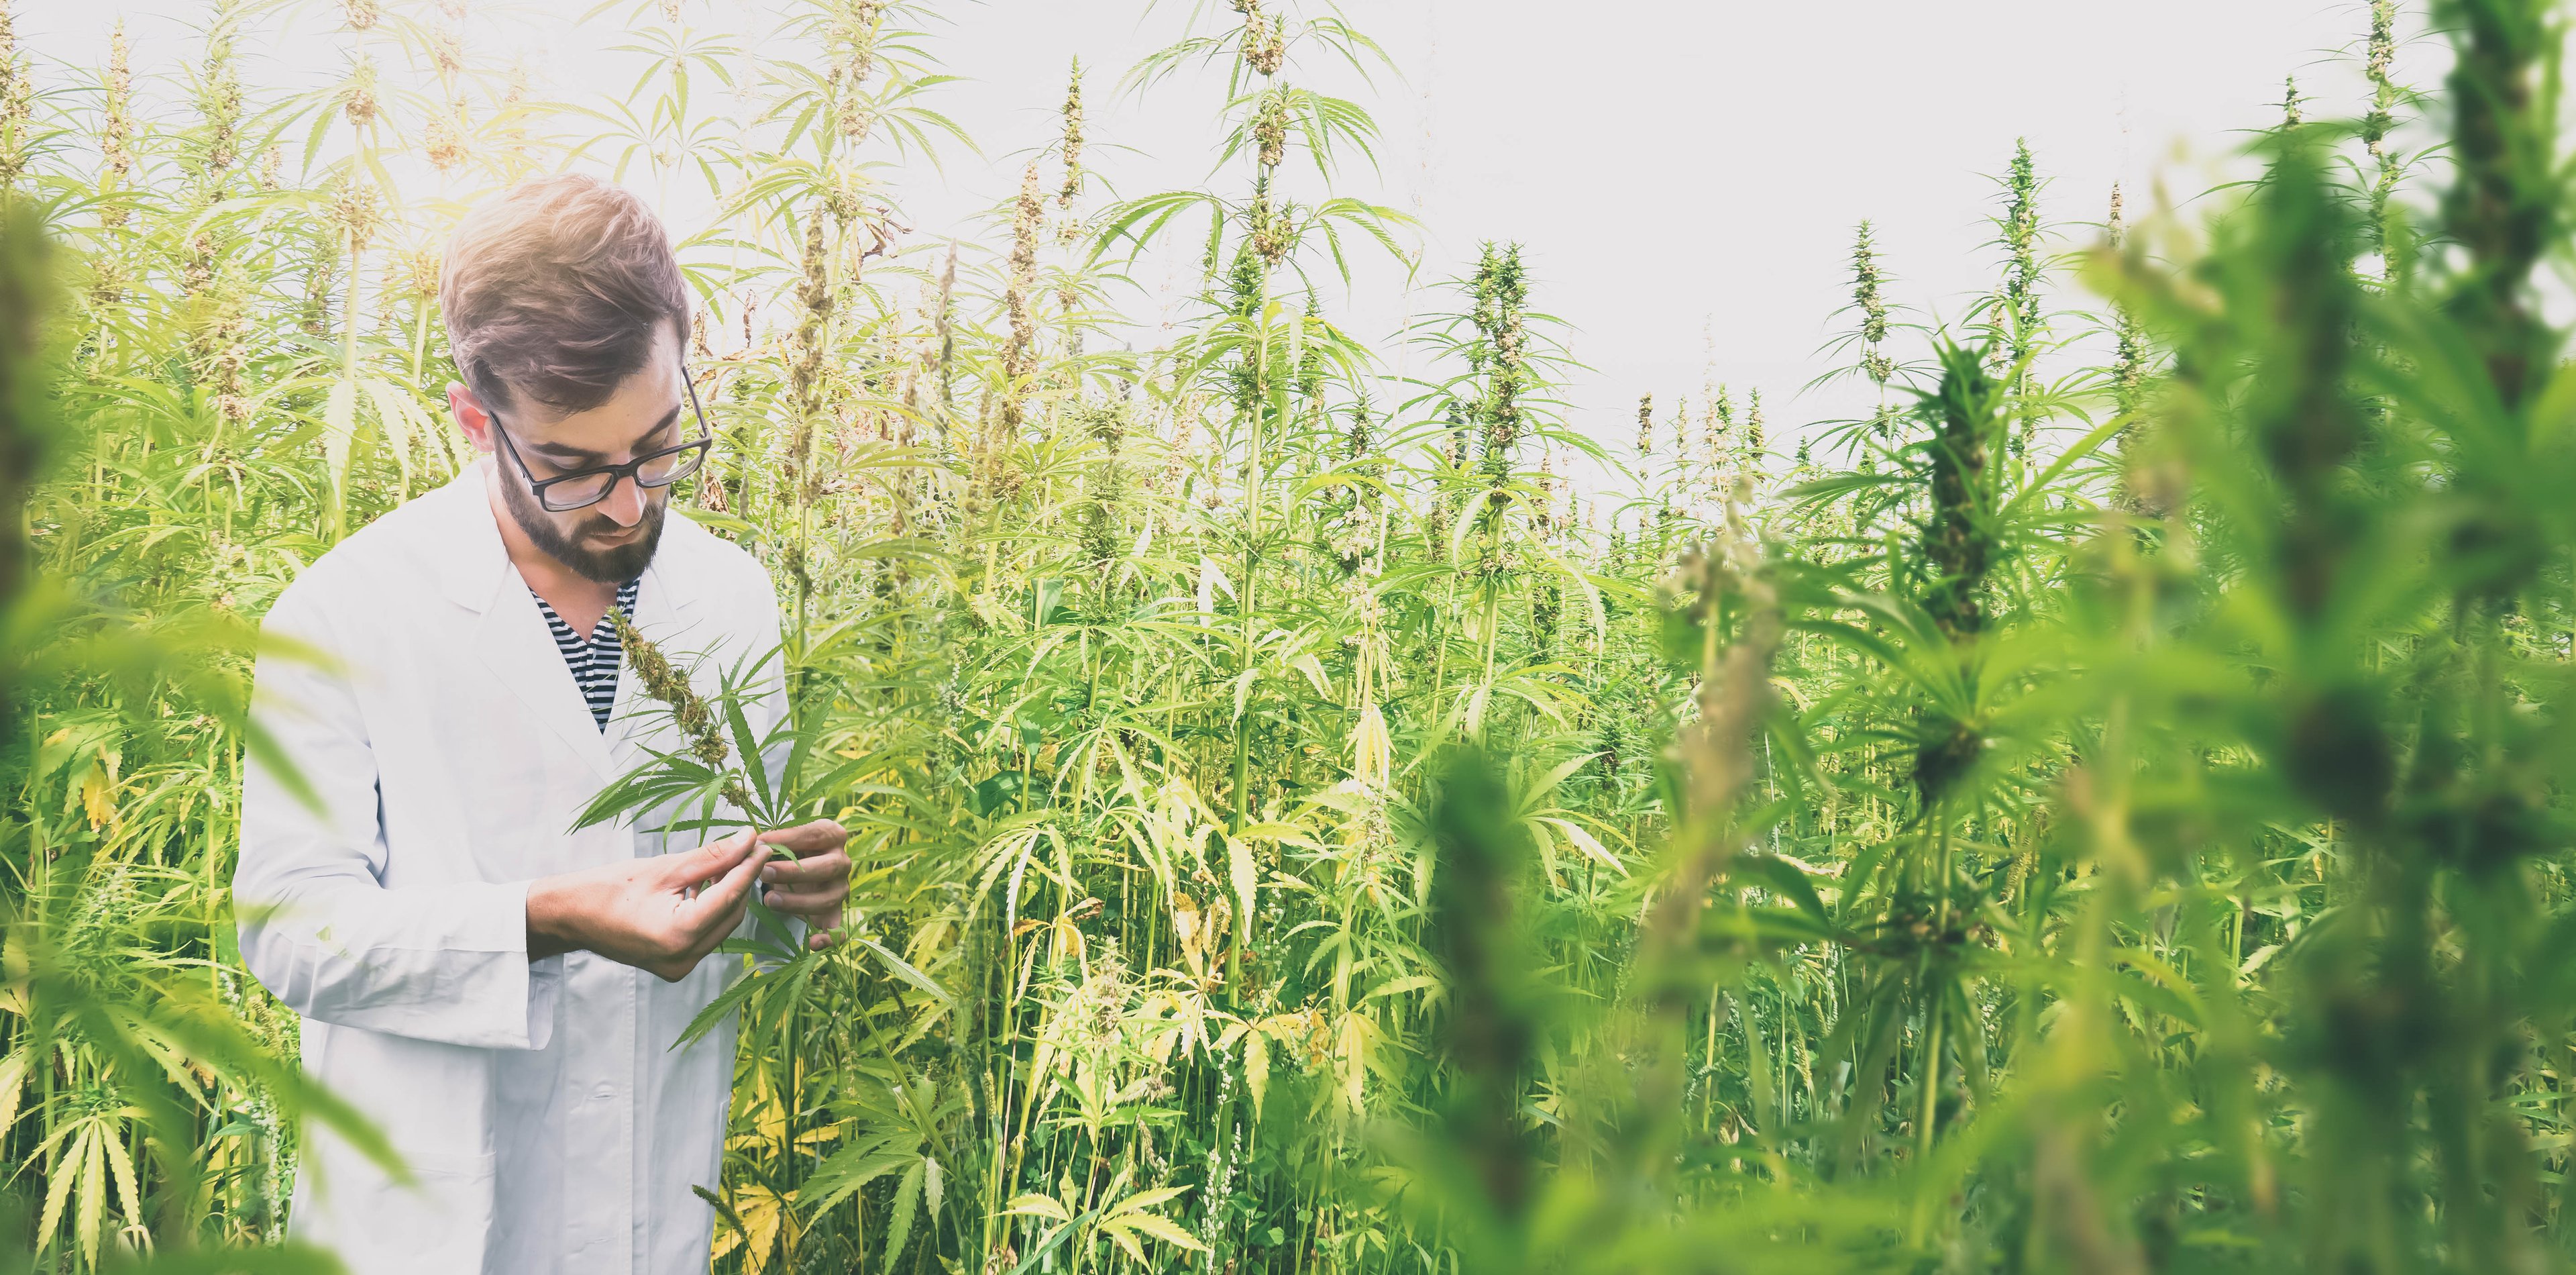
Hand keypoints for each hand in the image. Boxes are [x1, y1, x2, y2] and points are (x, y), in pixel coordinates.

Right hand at [527, 829, 771, 981]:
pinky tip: (704, 885)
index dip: (749, 867)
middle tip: (746, 849)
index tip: (764, 844)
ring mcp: (680, 967)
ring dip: (726, 894)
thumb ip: (711, 857)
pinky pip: (707, 934)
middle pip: (731, 914)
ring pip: (722, 925)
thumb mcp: (664, 868)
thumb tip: (748, 841)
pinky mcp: (676, 966)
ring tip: (721, 862)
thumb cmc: (609, 888)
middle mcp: (683, 958)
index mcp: (679, 934)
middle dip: (740, 881)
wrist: (571, 917)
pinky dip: (710, 909)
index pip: (729, 895)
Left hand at [756, 818, 850, 950]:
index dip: (788, 838)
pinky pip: (838, 929)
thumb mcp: (781, 840)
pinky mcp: (835, 912)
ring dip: (798, 901)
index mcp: (832, 835)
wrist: (796, 874)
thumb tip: (751, 841)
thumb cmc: (787, 852)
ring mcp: (841, 888)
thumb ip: (770, 840)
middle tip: (764, 872)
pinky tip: (812, 943)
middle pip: (828, 866)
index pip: (815, 834)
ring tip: (769, 900)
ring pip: (829, 898)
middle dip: (794, 871)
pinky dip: (828, 938)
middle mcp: (842, 861)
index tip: (760, 843)